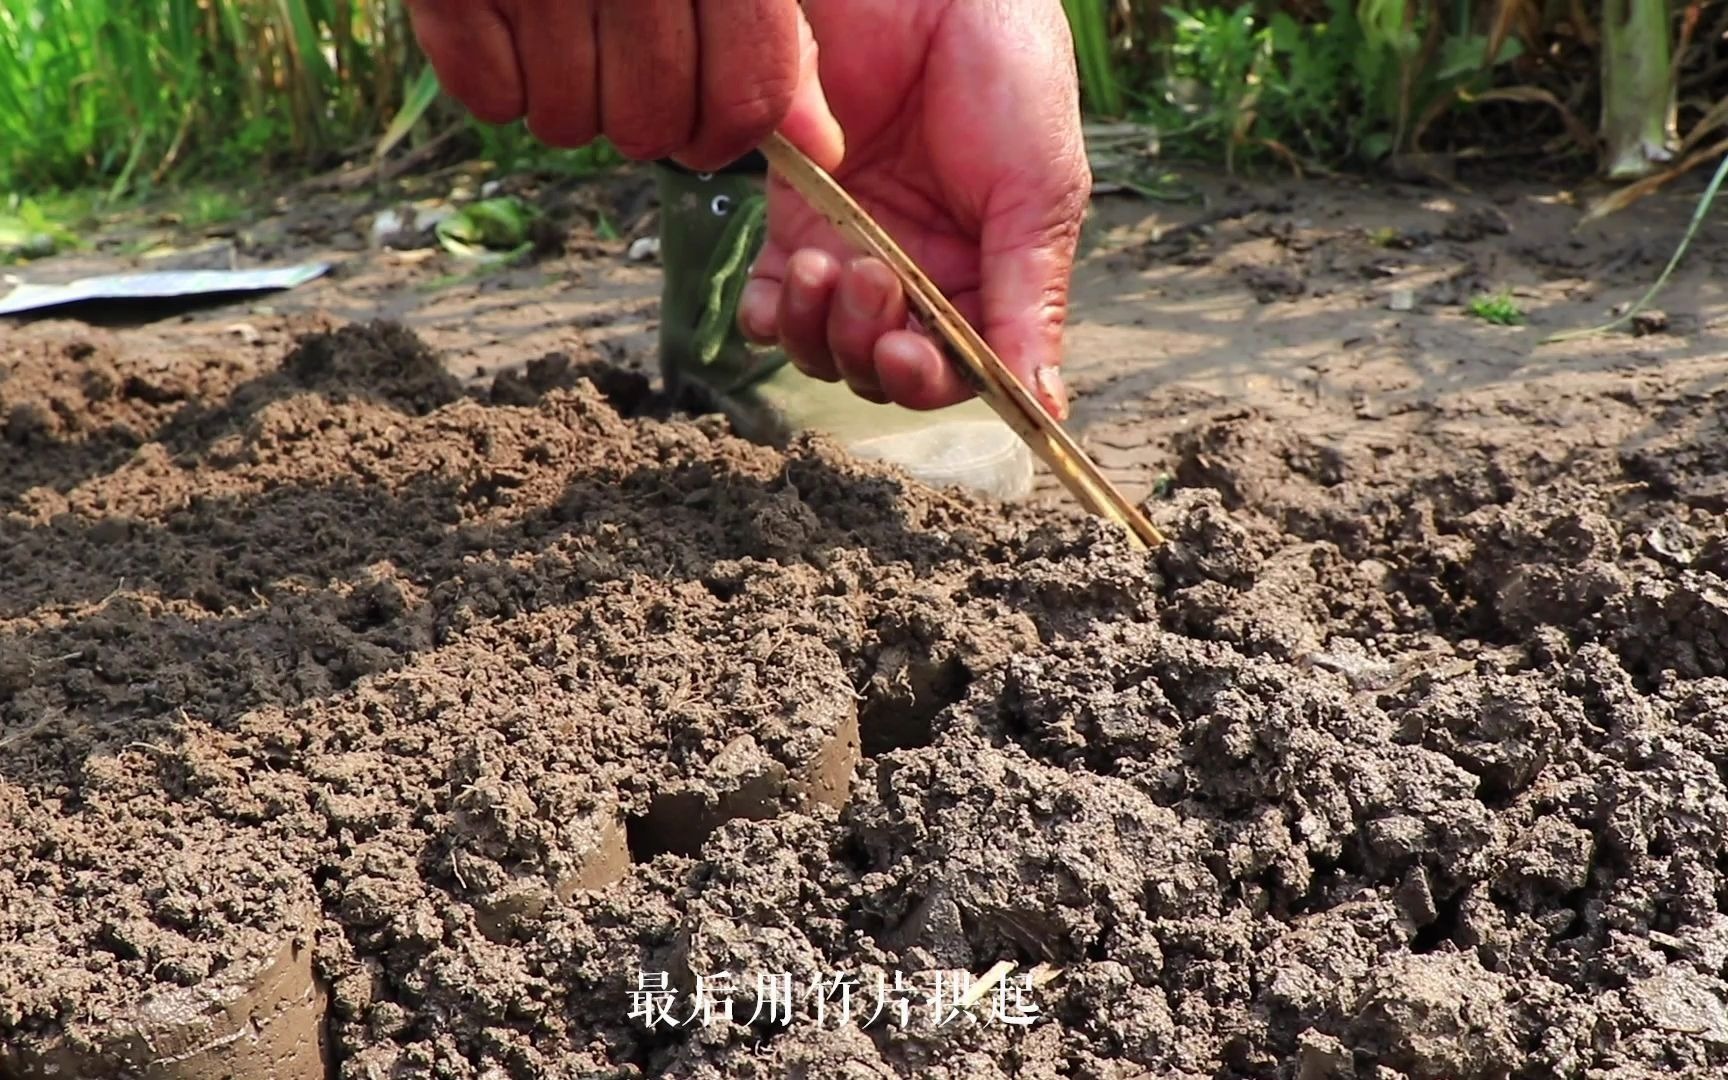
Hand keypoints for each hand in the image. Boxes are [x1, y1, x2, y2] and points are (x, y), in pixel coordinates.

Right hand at [402, 0, 843, 171]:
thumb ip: (775, 36)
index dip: (724, 134)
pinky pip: (489, 97)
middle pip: (650, 126)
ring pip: (566, 123)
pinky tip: (511, 21)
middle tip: (624, 66)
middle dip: (642, 121)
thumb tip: (818, 149)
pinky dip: (498, 81)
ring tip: (565, 31)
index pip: (745, 98)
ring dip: (569, 102)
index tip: (704, 128)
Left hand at [738, 0, 1087, 418]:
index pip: (960, 371)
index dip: (932, 382)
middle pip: (884, 370)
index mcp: (988, 277)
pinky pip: (771, 303)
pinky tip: (788, 278)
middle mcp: (920, 276)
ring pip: (824, 347)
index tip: (913, 358)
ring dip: (822, 331)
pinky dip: (773, 312)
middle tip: (872, 279)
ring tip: (832, 263)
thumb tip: (1047, 408)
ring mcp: (854, 250)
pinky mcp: (796, 219)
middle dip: (872, 350)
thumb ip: (1030, 298)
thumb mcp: (1038, 188)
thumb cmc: (1005, 67)